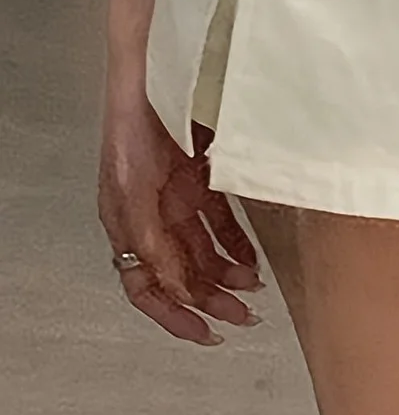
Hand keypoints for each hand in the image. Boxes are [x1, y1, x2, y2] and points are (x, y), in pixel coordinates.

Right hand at [99, 88, 263, 344]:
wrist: (153, 80)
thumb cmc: (131, 130)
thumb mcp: (133, 193)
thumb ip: (151, 241)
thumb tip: (175, 288)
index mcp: (128, 226)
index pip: (148, 287)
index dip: (174, 315)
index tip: (205, 334)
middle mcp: (153, 219)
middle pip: (182, 274)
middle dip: (211, 298)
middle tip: (243, 316)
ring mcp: (178, 200)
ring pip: (205, 251)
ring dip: (228, 273)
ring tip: (254, 288)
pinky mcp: (201, 180)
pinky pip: (222, 221)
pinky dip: (238, 242)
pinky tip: (254, 257)